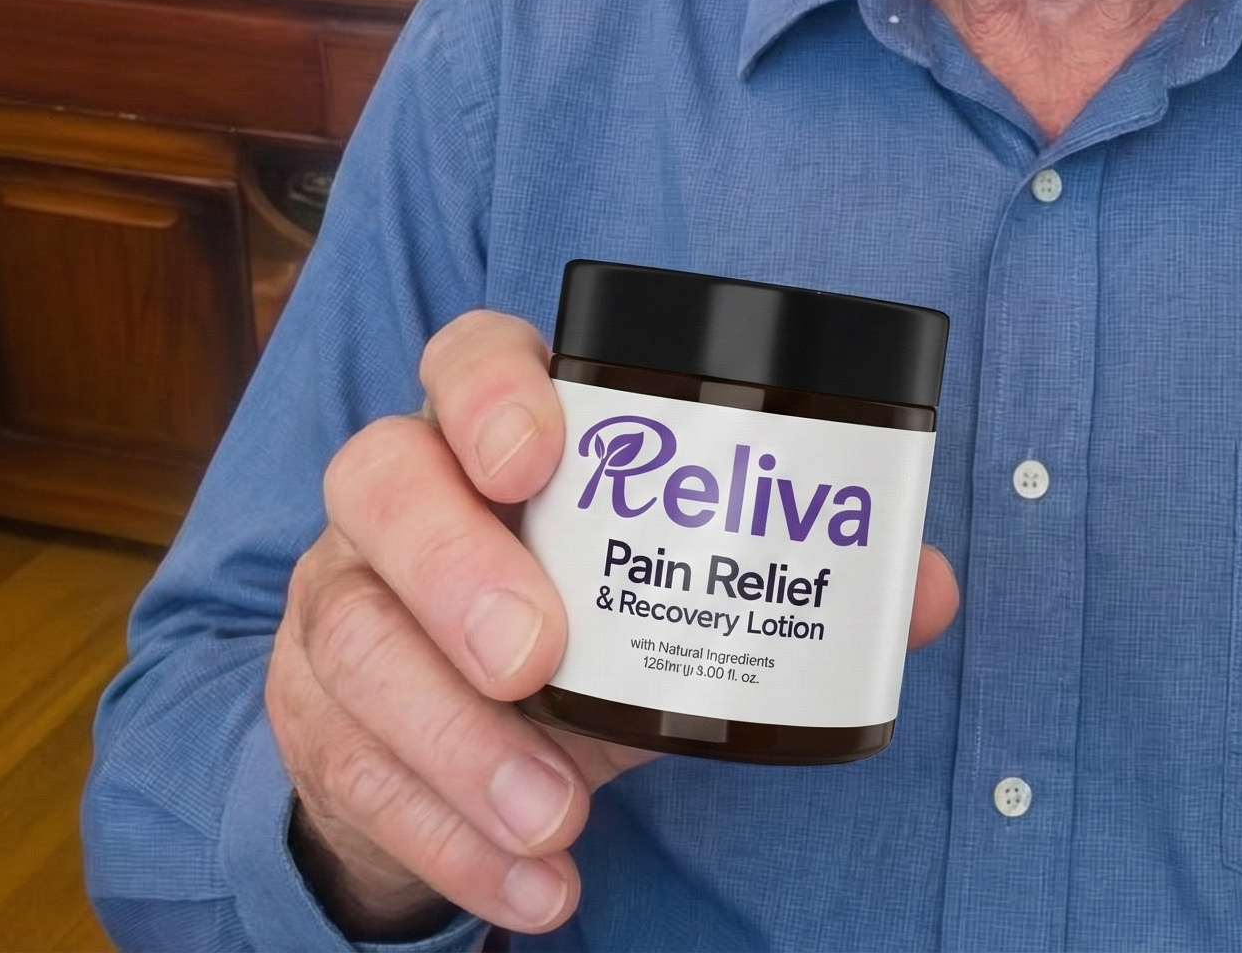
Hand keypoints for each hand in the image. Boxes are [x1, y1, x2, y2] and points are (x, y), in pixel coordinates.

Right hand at [266, 309, 959, 938]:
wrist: (460, 708)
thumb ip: (794, 569)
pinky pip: (348, 769)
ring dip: (455, 742)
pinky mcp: (314, 712)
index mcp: (491, 423)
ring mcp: (340, 596)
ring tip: (557, 813)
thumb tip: (927, 593)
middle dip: (456, 569)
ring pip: (353, 638)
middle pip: (379, 481)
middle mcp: (397, 489)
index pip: (466, 357)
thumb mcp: (673, 575)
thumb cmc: (585, 600)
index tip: (538, 456)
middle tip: (540, 658)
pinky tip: (534, 883)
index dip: (491, 393)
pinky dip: (445, 838)